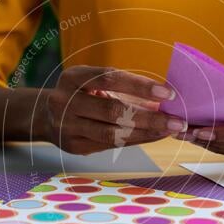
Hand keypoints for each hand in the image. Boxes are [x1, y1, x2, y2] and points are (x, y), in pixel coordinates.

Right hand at [41, 66, 187, 153]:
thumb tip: (166, 98)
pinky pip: (110, 146)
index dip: (141, 86)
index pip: (110, 78)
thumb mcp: (95, 83)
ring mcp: (66, 126)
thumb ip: (125, 88)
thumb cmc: (83, 94)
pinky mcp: (73, 146)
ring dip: (146, 133)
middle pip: (113, 110)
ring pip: (113, 133)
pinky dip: (135, 141)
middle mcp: (65, 101)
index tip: (168, 93)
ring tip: (169, 130)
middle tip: (177, 120)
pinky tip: (152, 137)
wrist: (46, 116)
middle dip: (150, 116)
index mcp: (73, 77)